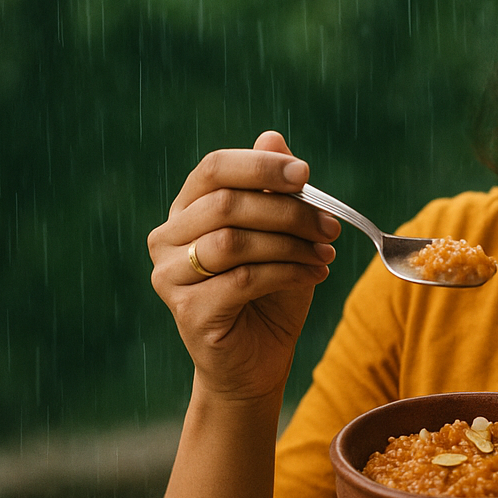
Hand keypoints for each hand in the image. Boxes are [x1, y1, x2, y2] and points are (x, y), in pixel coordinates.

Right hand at [147, 131, 341, 403]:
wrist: (256, 362)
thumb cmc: (269, 293)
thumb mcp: (280, 235)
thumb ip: (274, 191)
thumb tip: (273, 136)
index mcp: (186, 210)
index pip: (214, 169)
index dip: (261, 165)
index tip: (305, 174)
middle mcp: (167, 239)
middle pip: (227, 204)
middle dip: (288, 211)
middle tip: (329, 226)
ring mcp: (170, 276)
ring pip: (234, 242)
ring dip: (290, 244)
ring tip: (324, 255)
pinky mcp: (187, 311)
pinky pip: (242, 279)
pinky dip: (287, 273)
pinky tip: (313, 277)